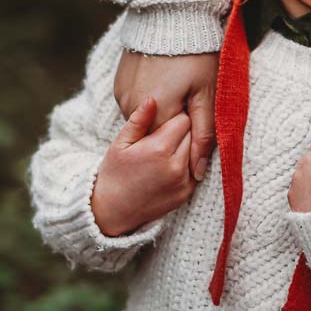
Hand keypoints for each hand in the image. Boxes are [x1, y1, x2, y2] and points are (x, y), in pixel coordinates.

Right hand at [91, 97, 195, 236]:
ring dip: (188, 146)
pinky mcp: (187, 193)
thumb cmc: (114, 172)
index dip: (175, 116)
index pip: (184, 119)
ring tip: (169, 146)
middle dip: (183, 130)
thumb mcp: (120, 143)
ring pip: (197, 151)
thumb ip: (139, 120)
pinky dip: (188, 163)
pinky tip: (171, 162)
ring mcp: (183, 182)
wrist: (113, 211)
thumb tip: (152, 99)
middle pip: (194, 134)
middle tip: (167, 131)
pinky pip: (197, 169)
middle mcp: (176, 166)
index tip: (166, 118)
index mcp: (159, 149)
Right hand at [113, 51, 217, 181]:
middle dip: (174, 127)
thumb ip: (203, 135)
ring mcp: (122, 96)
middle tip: (190, 98)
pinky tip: (161, 82)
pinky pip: (133, 106)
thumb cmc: (196, 55)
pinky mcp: (118, 86)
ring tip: (176, 88)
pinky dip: (148, 102)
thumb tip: (199, 172)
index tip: (198, 114)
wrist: (170, 17)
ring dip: (160, 114)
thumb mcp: (206, 95)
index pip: (171, 146)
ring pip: (144, 122)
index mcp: (158, 113)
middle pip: (155, 136)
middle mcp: (134, 108)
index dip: (188, 136)